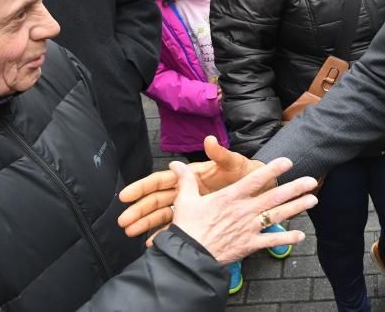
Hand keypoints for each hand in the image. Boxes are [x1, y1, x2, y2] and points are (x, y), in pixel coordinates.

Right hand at [117, 135, 264, 243]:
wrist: (262, 190)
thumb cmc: (245, 173)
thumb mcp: (233, 164)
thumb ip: (220, 155)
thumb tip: (209, 140)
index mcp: (194, 175)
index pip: (163, 180)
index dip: (143, 186)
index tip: (126, 195)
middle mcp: (191, 190)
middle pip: (159, 201)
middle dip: (140, 211)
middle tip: (123, 222)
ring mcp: (195, 206)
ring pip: (166, 215)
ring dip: (148, 224)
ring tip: (131, 234)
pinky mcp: (202, 220)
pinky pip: (181, 229)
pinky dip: (167, 235)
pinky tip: (154, 243)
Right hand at [170, 157, 317, 263]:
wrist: (187, 257)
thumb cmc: (187, 228)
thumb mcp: (185, 201)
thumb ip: (186, 181)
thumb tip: (176, 165)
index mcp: (229, 198)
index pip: (255, 180)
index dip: (272, 170)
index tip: (288, 161)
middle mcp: (243, 211)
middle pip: (274, 197)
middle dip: (295, 188)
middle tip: (312, 181)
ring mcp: (248, 228)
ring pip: (277, 216)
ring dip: (297, 208)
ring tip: (313, 200)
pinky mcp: (249, 245)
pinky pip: (271, 241)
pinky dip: (287, 238)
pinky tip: (300, 235)